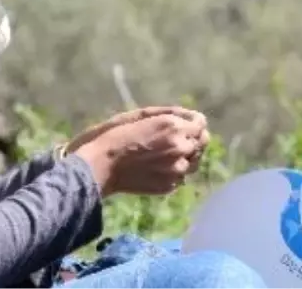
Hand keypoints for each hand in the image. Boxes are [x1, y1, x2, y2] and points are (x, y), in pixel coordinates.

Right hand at [74, 112, 208, 196]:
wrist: (100, 166)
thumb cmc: (117, 134)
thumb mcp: (143, 115)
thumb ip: (172, 114)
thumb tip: (191, 118)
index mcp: (174, 128)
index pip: (201, 123)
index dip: (192, 122)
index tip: (182, 124)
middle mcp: (180, 149)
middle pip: (202, 142)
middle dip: (191, 138)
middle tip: (173, 138)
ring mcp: (176, 170)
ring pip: (193, 161)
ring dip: (185, 156)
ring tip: (163, 153)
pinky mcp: (169, 186)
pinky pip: (181, 176)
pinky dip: (174, 171)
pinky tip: (155, 166)